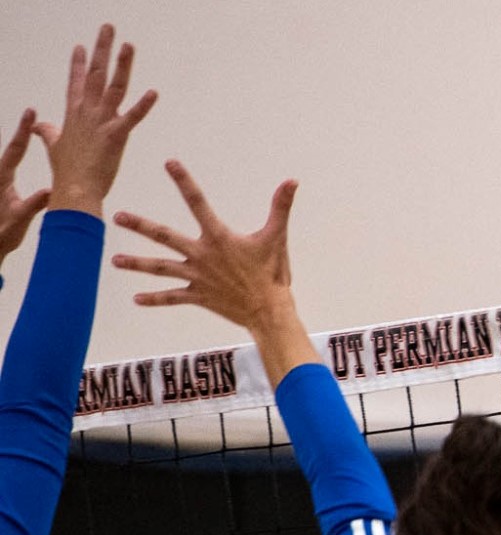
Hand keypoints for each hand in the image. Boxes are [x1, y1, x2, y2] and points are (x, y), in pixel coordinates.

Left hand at [0, 110, 50, 269]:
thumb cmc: (1, 234)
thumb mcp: (18, 220)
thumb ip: (32, 205)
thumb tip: (50, 192)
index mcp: (2, 178)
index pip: (15, 150)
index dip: (24, 131)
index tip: (31, 114)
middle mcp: (0, 175)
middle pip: (14, 147)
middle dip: (24, 130)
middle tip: (33, 112)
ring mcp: (0, 180)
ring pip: (12, 155)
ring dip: (22, 140)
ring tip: (34, 126)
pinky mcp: (2, 186)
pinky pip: (13, 164)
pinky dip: (20, 152)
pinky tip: (27, 148)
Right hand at [36, 24, 157, 216]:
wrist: (74, 191)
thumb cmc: (67, 173)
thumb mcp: (54, 147)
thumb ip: (48, 133)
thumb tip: (37, 125)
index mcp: (74, 115)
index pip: (76, 82)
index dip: (79, 63)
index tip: (81, 45)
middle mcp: (87, 112)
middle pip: (95, 74)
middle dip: (102, 49)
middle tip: (108, 28)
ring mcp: (101, 122)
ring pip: (114, 87)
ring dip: (122, 65)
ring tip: (128, 44)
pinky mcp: (116, 136)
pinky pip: (132, 117)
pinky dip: (143, 105)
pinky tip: (154, 92)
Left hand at [113, 161, 299, 335]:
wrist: (269, 311)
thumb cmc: (273, 274)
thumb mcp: (277, 237)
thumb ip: (281, 207)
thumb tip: (292, 181)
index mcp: (218, 238)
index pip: (198, 203)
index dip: (184, 182)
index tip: (170, 163)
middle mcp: (201, 255)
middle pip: (164, 237)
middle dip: (140, 226)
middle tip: (117, 216)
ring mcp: (197, 277)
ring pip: (161, 268)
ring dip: (137, 264)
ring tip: (114, 260)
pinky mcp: (198, 296)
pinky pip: (172, 297)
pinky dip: (154, 299)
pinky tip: (136, 299)